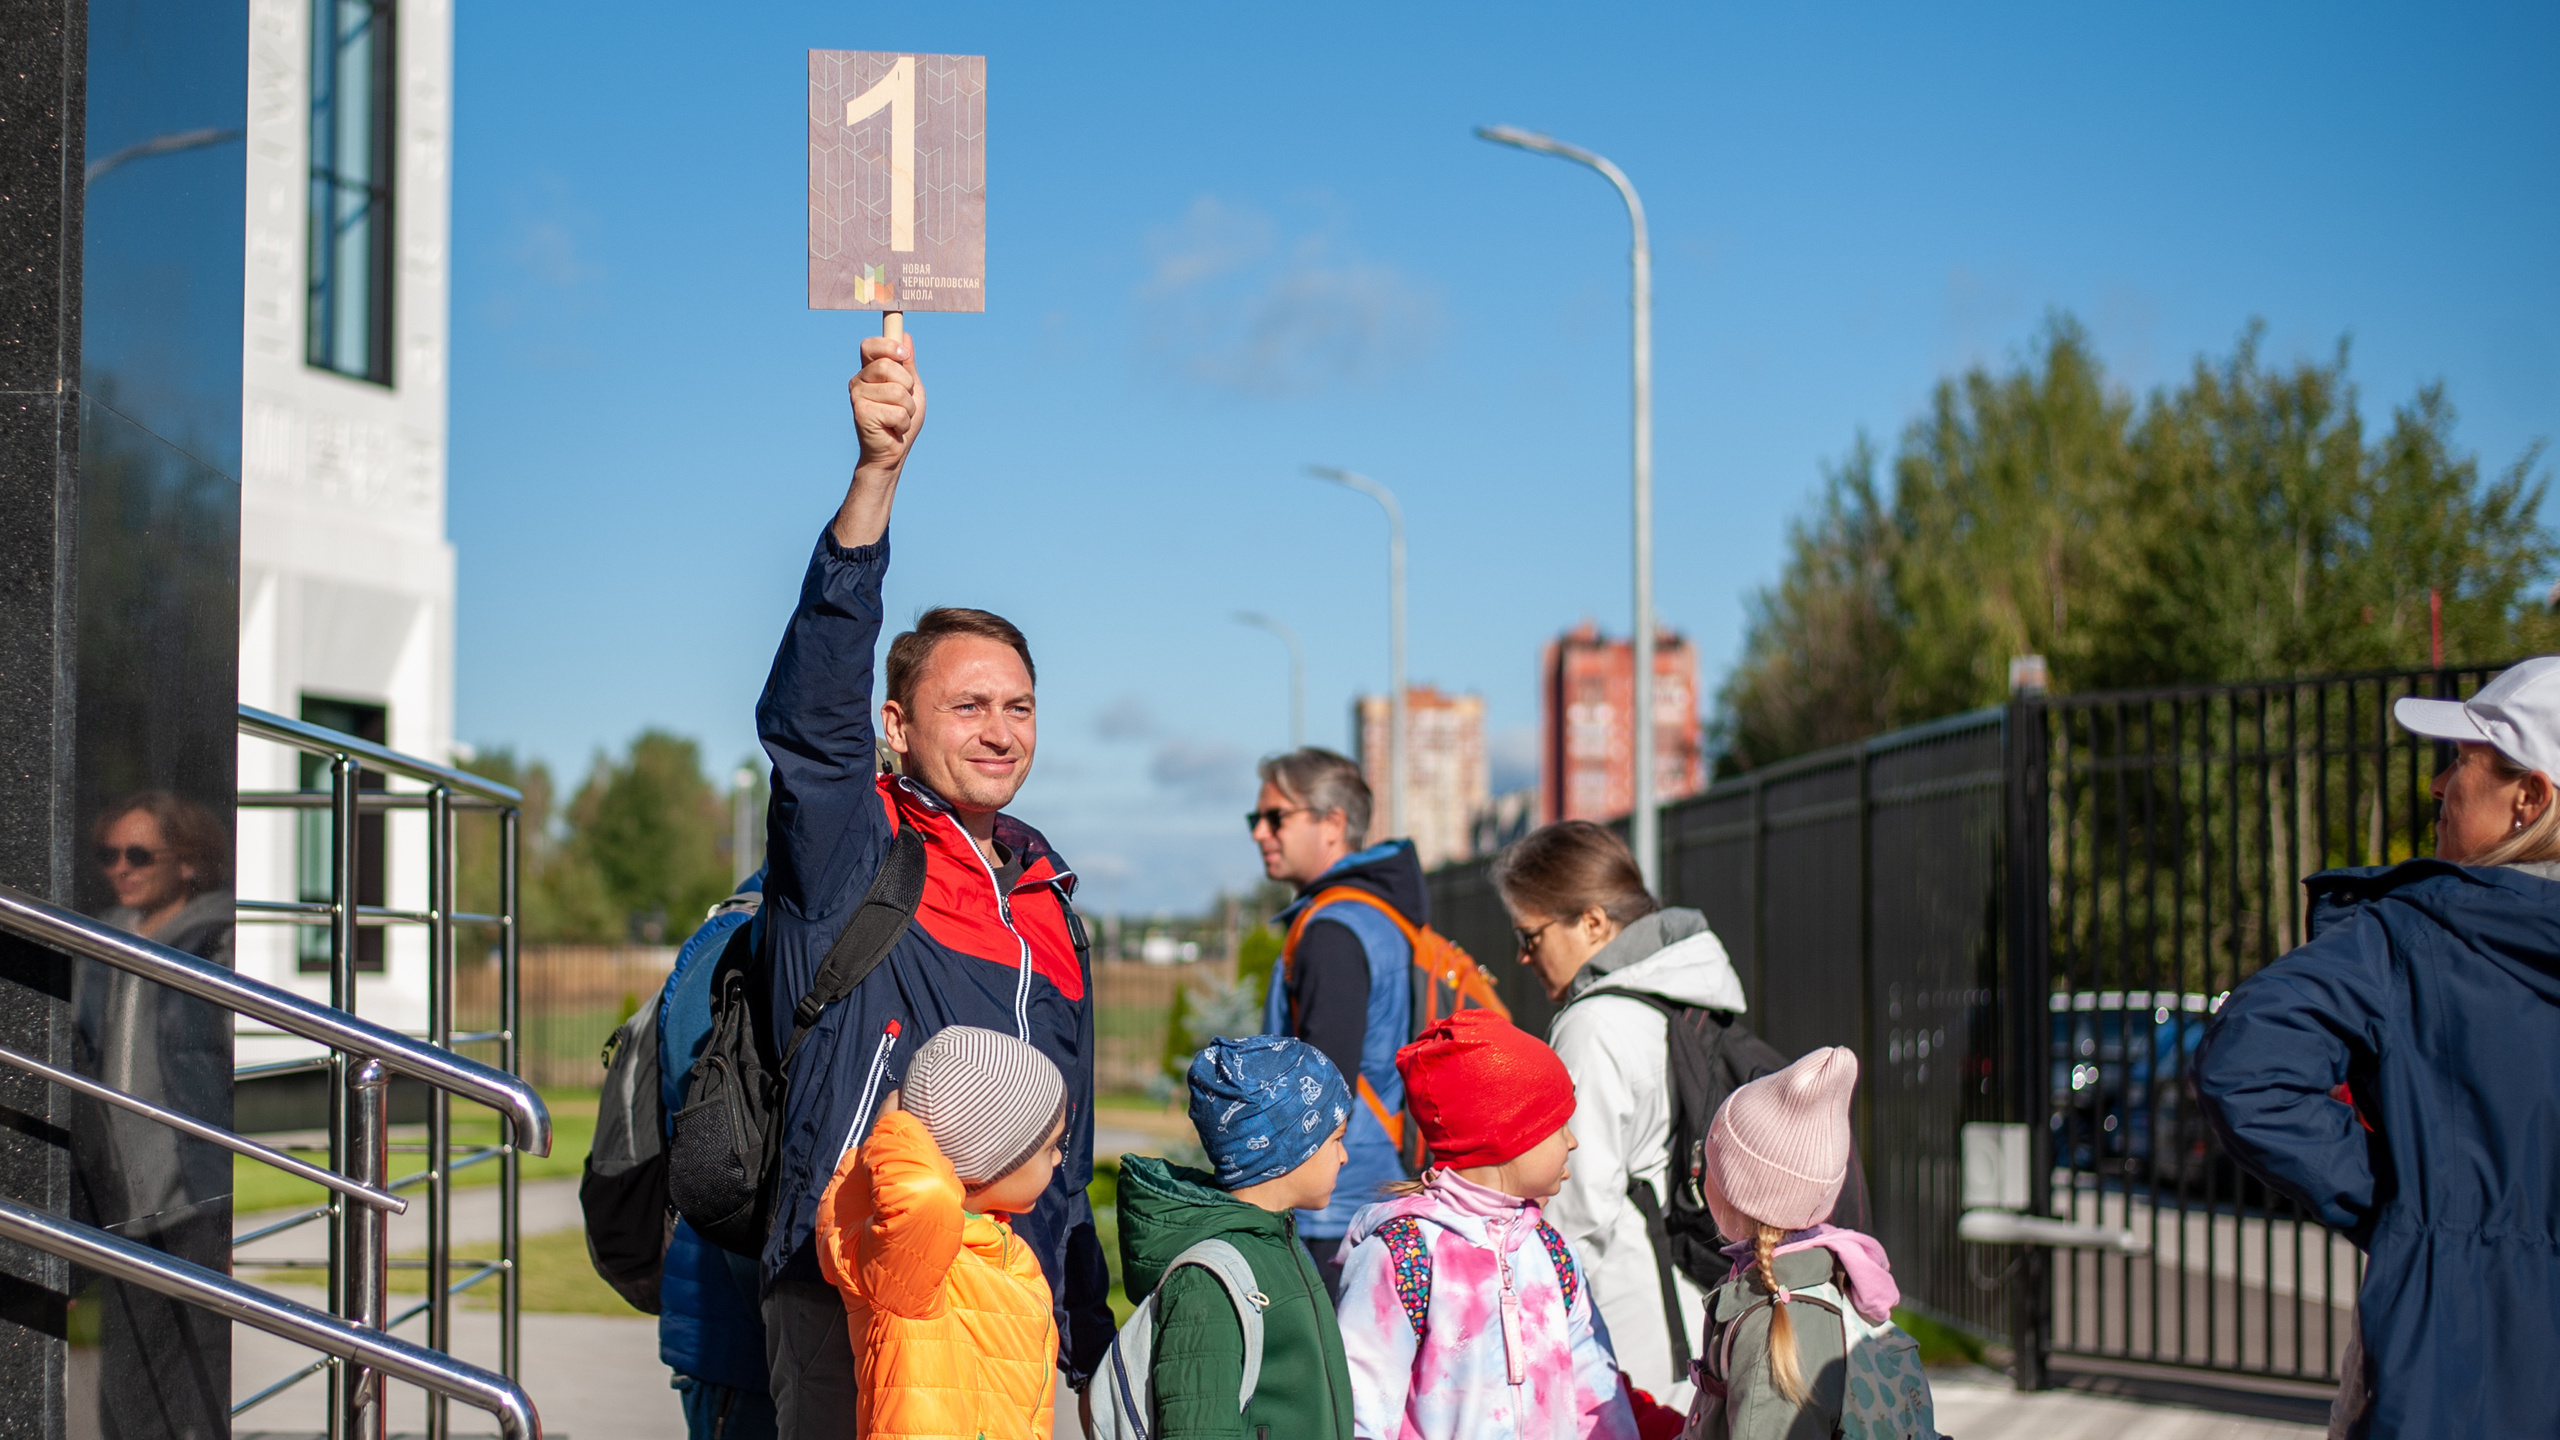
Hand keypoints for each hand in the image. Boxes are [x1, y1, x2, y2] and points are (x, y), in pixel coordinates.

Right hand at [834, 334, 925, 546]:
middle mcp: (859, 381)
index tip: (903, 356)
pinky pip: (896, 411)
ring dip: (908, 408)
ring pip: (896, 391)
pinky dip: (903, 423)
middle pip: (887, 366)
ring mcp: (857, 397)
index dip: (888, 346)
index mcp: (869, 371)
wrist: (892, 453)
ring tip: (899, 419)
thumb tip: (906, 336)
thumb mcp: (911, 388)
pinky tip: (894, 429)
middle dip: (907, 386)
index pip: (870, 345)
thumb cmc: (901, 420)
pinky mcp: (861, 414)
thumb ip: (908, 365)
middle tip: (904, 402)